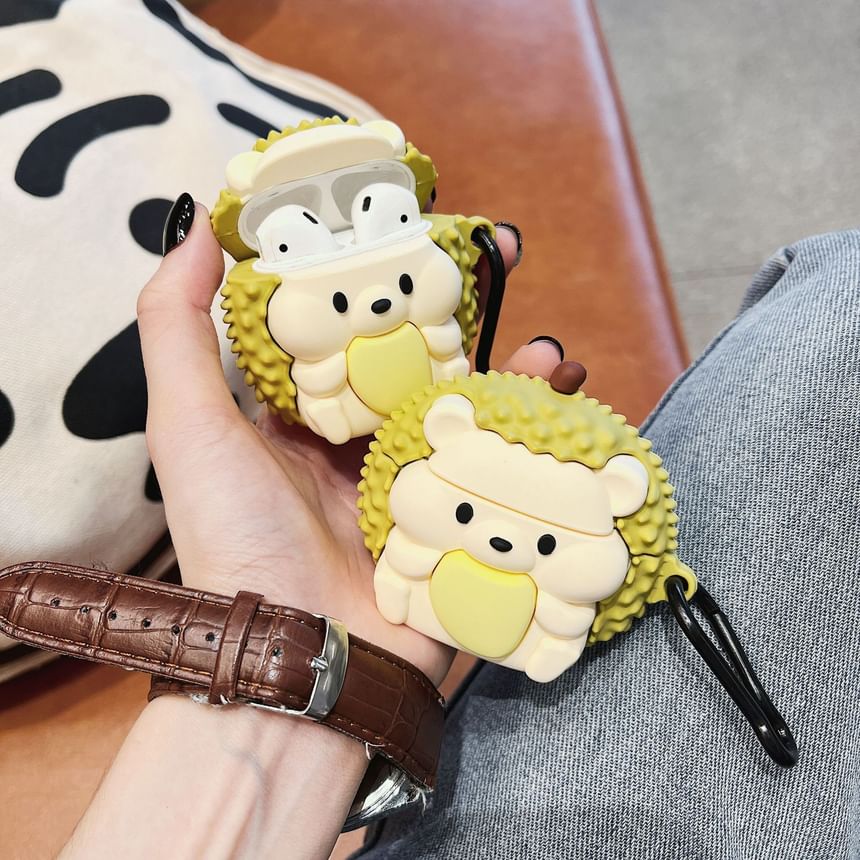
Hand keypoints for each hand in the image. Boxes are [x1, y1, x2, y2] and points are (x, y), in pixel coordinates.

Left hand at [137, 205, 562, 686]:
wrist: (295, 660)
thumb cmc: (234, 541)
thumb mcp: (190, 427)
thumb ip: (177, 329)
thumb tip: (199, 231)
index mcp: (304, 415)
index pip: (349, 323)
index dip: (381, 272)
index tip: (413, 223)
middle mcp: (361, 441)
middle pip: (422, 356)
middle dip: (465, 306)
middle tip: (501, 256)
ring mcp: (415, 480)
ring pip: (471, 405)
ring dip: (513, 366)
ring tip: (544, 343)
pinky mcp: (457, 519)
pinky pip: (502, 463)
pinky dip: (536, 429)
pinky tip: (561, 399)